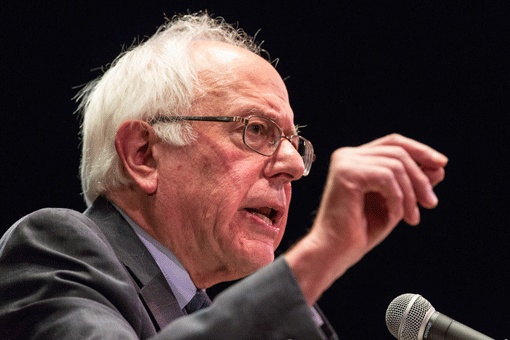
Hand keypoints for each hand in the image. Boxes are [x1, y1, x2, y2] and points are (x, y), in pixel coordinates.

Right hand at [286, 134, 447, 303]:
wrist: (336, 252)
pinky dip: (397, 199)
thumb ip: (413, 183)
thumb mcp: (395, 203)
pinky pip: (387, 178)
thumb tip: (439, 166)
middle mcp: (347, 155)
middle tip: (431, 203)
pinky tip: (394, 217)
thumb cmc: (360, 231)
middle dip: (420, 177)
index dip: (419, 150)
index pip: (393, 143)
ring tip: (412, 217)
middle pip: (397, 151)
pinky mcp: (346, 174)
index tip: (441, 165)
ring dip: (410, 194)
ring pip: (395, 165)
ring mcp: (345, 163)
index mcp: (355, 159)